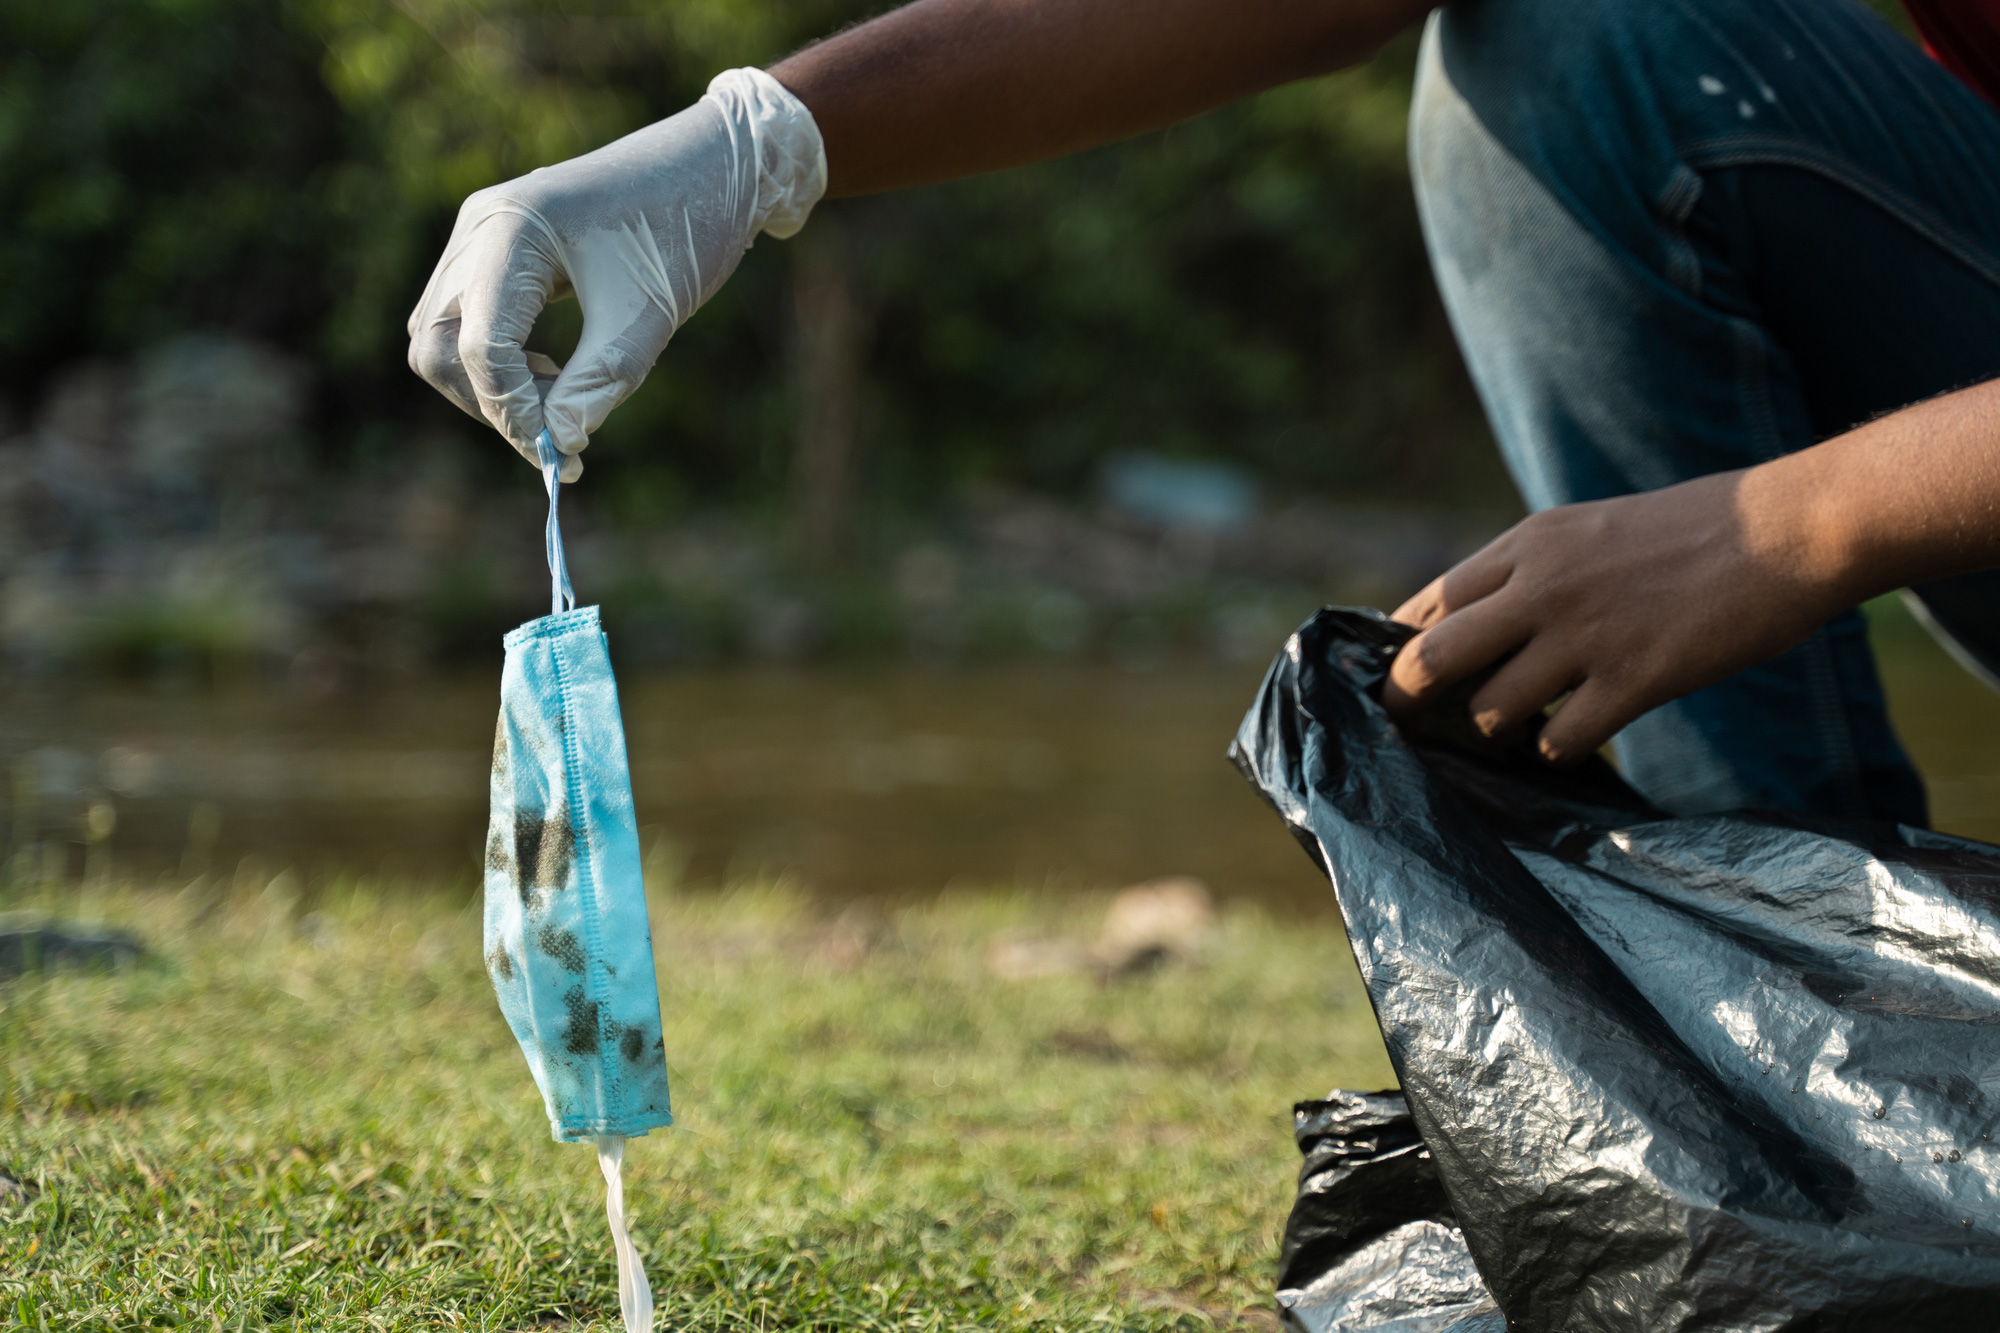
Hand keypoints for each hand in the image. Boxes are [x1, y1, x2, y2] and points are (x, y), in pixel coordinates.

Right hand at [407, 68, 824, 477]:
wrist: (713, 166)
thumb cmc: (687, 227)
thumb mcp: (648, 314)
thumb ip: (598, 383)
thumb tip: (558, 444)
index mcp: (511, 230)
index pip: (478, 346)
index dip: (513, 412)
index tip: (560, 456)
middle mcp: (479, 226)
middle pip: (437, 345)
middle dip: (489, 403)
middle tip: (555, 439)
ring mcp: (480, 232)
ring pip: (442, 335)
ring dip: (490, 385)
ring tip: (562, 401)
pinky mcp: (495, 245)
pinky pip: (467, 318)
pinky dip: (498, 360)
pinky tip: (553, 373)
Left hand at [1382, 471, 1850, 762]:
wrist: (1788, 531)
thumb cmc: (1691, 532)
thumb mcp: (1589, 530)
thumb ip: (1528, 574)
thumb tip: (1470, 630)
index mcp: (1527, 545)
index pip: (1425, 607)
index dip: (1398, 652)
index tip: (1396, 683)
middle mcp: (1542, 587)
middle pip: (1429, 661)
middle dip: (1408, 704)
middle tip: (1410, 731)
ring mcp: (1585, 636)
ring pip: (1490, 712)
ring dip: (1498, 731)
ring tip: (1525, 726)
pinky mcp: (1635, 680)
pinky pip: (1559, 741)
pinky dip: (1557, 750)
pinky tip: (1577, 736)